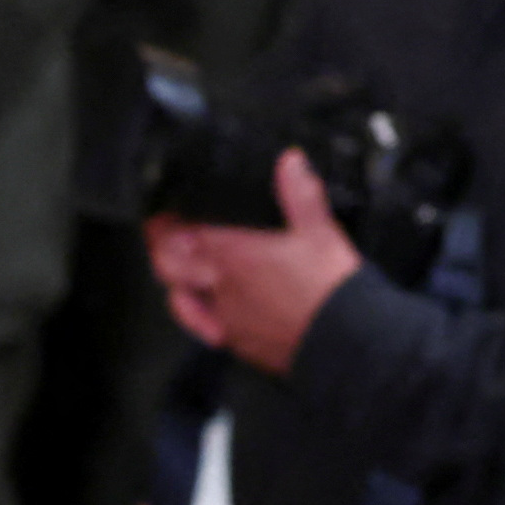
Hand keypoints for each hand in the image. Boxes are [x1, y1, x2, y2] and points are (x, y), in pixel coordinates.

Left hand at [143, 149, 364, 377]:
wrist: (343, 342)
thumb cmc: (329, 290)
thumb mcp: (319, 230)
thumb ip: (300, 193)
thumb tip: (290, 162)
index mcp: (233, 254)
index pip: (179, 234)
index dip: (164, 223)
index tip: (163, 214)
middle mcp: (221, 287)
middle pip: (168, 267)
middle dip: (161, 250)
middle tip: (162, 238)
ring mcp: (225, 318)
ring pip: (180, 299)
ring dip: (176, 282)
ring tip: (180, 272)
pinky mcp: (238, 342)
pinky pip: (203, 328)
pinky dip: (198, 315)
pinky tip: (208, 310)